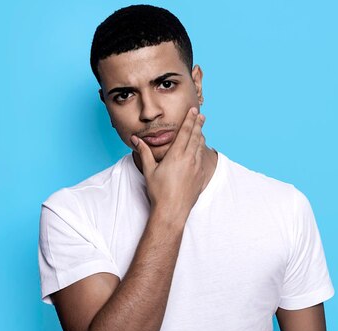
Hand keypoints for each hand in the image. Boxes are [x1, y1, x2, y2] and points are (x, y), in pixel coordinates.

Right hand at [131, 107, 205, 221]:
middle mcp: (189, 159)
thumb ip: (144, 152)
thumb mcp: (149, 170)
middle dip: (198, 124)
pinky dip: (201, 150)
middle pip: (196, 136)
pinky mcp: (200, 176)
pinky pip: (202, 158)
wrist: (172, 210)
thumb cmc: (159, 192)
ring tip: (201, 129)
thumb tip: (135, 139)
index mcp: (176, 155)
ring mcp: (196, 168)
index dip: (190, 120)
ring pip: (200, 147)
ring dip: (201, 136)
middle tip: (201, 115)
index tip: (194, 111)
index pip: (185, 132)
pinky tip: (200, 148)